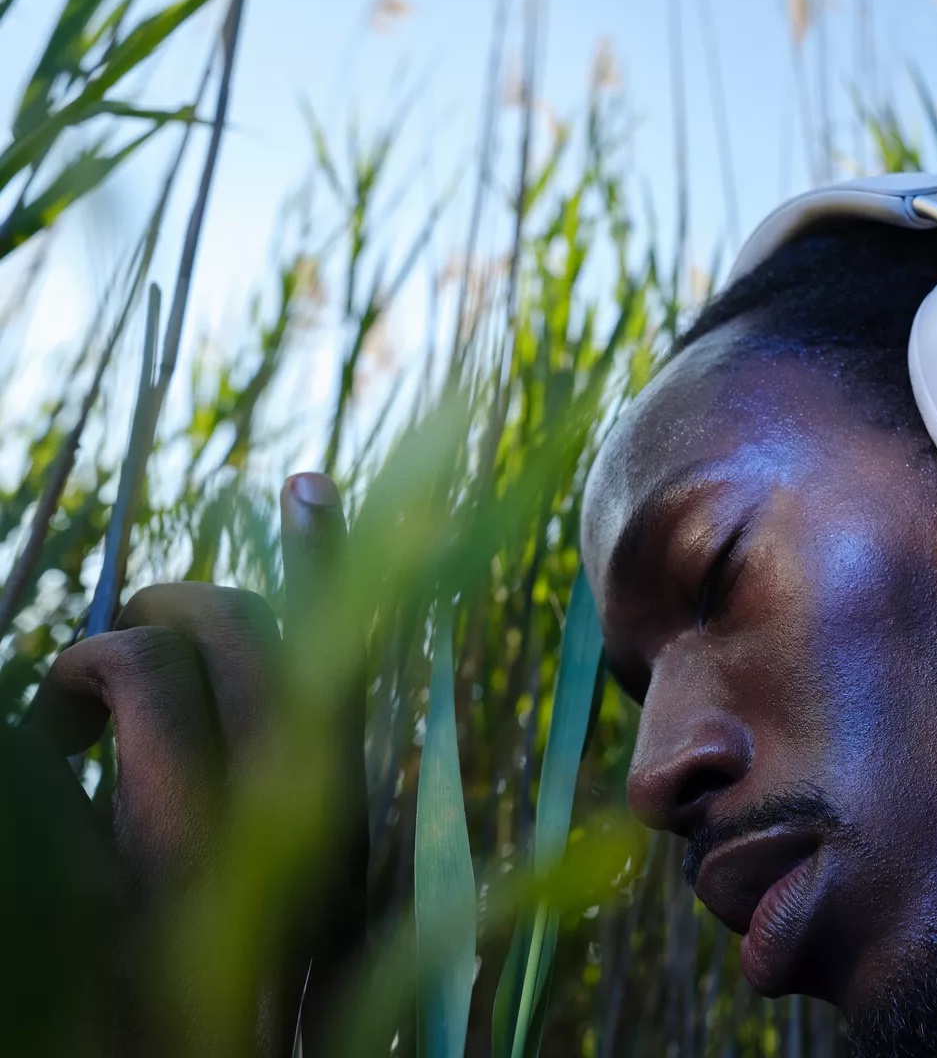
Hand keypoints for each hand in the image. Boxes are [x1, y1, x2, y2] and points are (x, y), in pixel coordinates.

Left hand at [28, 472, 361, 1053]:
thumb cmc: (247, 992)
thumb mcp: (309, 888)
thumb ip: (302, 794)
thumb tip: (277, 703)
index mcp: (344, 811)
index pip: (344, 649)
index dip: (325, 555)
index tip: (304, 485)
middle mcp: (284, 814)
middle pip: (236, 629)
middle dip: (174, 601)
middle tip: (142, 620)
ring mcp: (188, 838)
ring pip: (149, 657)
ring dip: (101, 654)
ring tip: (77, 704)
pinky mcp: (102, 867)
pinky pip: (83, 713)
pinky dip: (62, 698)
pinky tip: (51, 742)